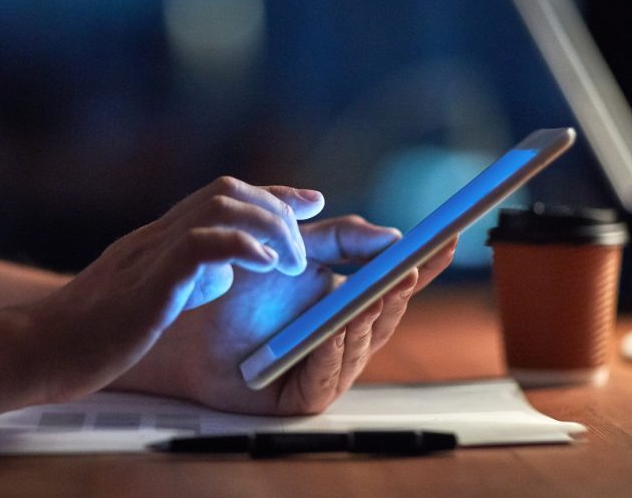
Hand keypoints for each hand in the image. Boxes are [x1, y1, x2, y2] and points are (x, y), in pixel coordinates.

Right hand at [25, 177, 324, 401]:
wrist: (37, 350)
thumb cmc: (91, 333)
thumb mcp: (148, 295)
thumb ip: (185, 276)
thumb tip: (224, 270)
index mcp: (159, 239)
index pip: (222, 197)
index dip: (271, 194)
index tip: (307, 202)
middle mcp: (157, 236)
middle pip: (228, 191)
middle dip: (276, 209)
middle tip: (303, 244)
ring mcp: (150, 255)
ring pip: (220, 207)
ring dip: (267, 227)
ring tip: (289, 262)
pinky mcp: (146, 284)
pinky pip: (199, 246)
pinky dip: (242, 248)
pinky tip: (266, 266)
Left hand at [110, 215, 456, 414]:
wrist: (184, 320)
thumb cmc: (237, 288)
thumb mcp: (296, 250)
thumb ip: (340, 239)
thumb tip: (390, 233)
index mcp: (347, 303)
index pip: (394, 285)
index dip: (422, 266)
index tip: (446, 240)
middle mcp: (342, 338)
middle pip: (384, 317)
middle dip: (399, 291)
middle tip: (409, 265)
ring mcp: (324, 368)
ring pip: (360, 346)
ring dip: (369, 318)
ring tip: (377, 290)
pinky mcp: (300, 398)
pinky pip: (326, 378)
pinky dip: (333, 351)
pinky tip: (335, 328)